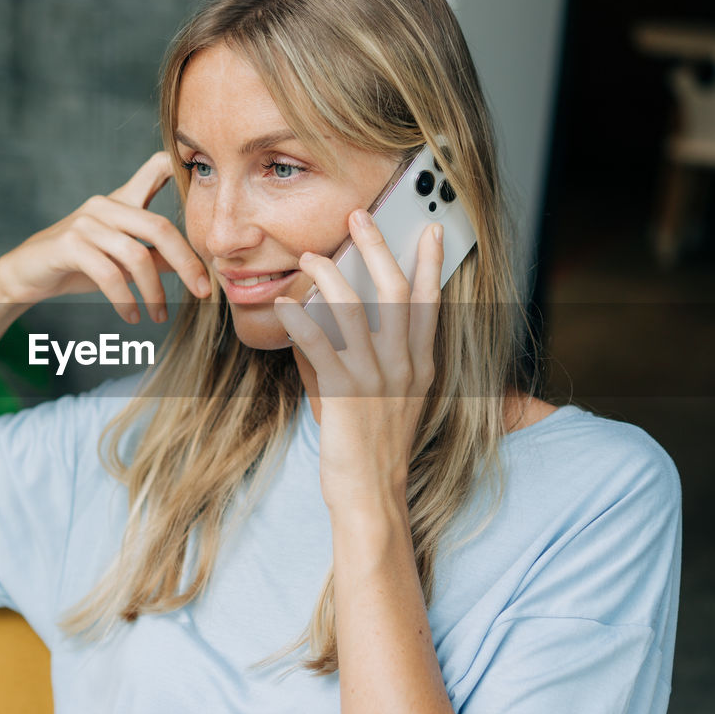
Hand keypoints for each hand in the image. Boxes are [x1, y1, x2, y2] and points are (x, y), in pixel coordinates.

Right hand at [0, 152, 211, 322]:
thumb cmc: (76, 265)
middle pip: (160, 227)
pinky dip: (125, 300)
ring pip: (136, 256)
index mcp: (121, 201)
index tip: (209, 190)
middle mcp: (105, 204)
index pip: (156, 169)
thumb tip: (194, 266)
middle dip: (187, 263)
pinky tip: (131, 316)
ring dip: (153, 293)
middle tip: (202, 293)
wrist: (24, 275)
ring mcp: (86, 222)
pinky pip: (109, 274)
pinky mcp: (69, 245)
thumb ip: (154, 255)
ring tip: (158, 316)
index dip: (182, 170)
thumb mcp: (121, 258)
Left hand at [273, 210, 443, 515]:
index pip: (430, 304)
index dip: (429, 264)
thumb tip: (329, 325)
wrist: (372, 496)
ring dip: (330, 276)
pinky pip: (320, 344)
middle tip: (359, 218)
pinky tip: (284, 306)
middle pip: (395, 292)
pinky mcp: (345, 394)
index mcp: (419, 367)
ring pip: (355, 310)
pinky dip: (301, 319)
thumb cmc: (374, 449)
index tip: (430, 229)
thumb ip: (365, 361)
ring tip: (311, 258)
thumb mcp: (386, 401)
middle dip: (377, 249)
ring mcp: (375, 379)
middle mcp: (403, 367)